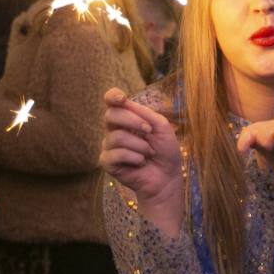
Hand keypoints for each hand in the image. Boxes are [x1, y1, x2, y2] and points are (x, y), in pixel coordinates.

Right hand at [100, 88, 184, 235]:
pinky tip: (141, 163)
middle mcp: (115, 130)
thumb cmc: (165, 152)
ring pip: (116, 136)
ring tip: (149, 153)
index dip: (113, 96)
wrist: (167, 177)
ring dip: (139, 145)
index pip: (112, 102)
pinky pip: (115, 154)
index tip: (122, 98)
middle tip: (149, 131)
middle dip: (132, 121)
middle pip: (111, 115)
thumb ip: (147, 114)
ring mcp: (109, 146)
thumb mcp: (162, 128)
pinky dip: (133, 158)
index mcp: (127, 118)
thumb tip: (128, 103)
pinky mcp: (107, 162)